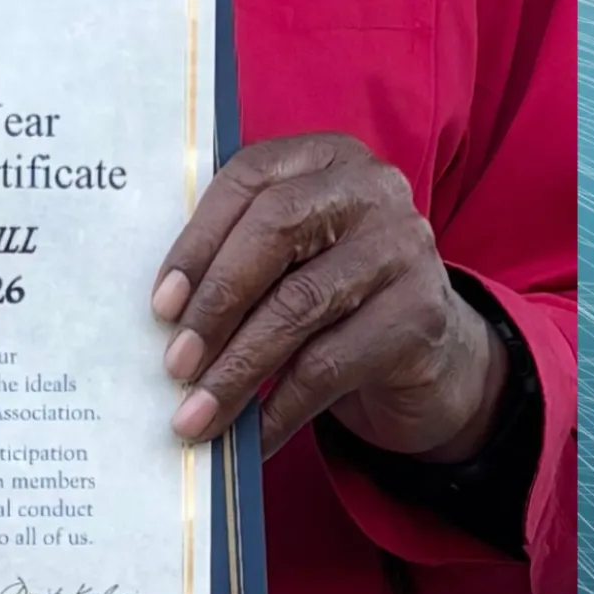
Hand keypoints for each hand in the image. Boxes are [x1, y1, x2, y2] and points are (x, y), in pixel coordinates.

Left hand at [151, 134, 506, 460]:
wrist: (432, 351)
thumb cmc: (334, 289)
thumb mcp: (291, 253)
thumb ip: (238, 251)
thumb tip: (161, 309)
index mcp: (326, 156)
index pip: (249, 179)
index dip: (198, 241)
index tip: (160, 304)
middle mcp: (371, 188)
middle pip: (275, 232)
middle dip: (215, 302)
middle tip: (175, 364)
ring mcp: (403, 249)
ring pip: (300, 306)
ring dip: (238, 368)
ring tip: (196, 414)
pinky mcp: (421, 316)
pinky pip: (333, 366)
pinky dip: (281, 408)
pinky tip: (250, 438)